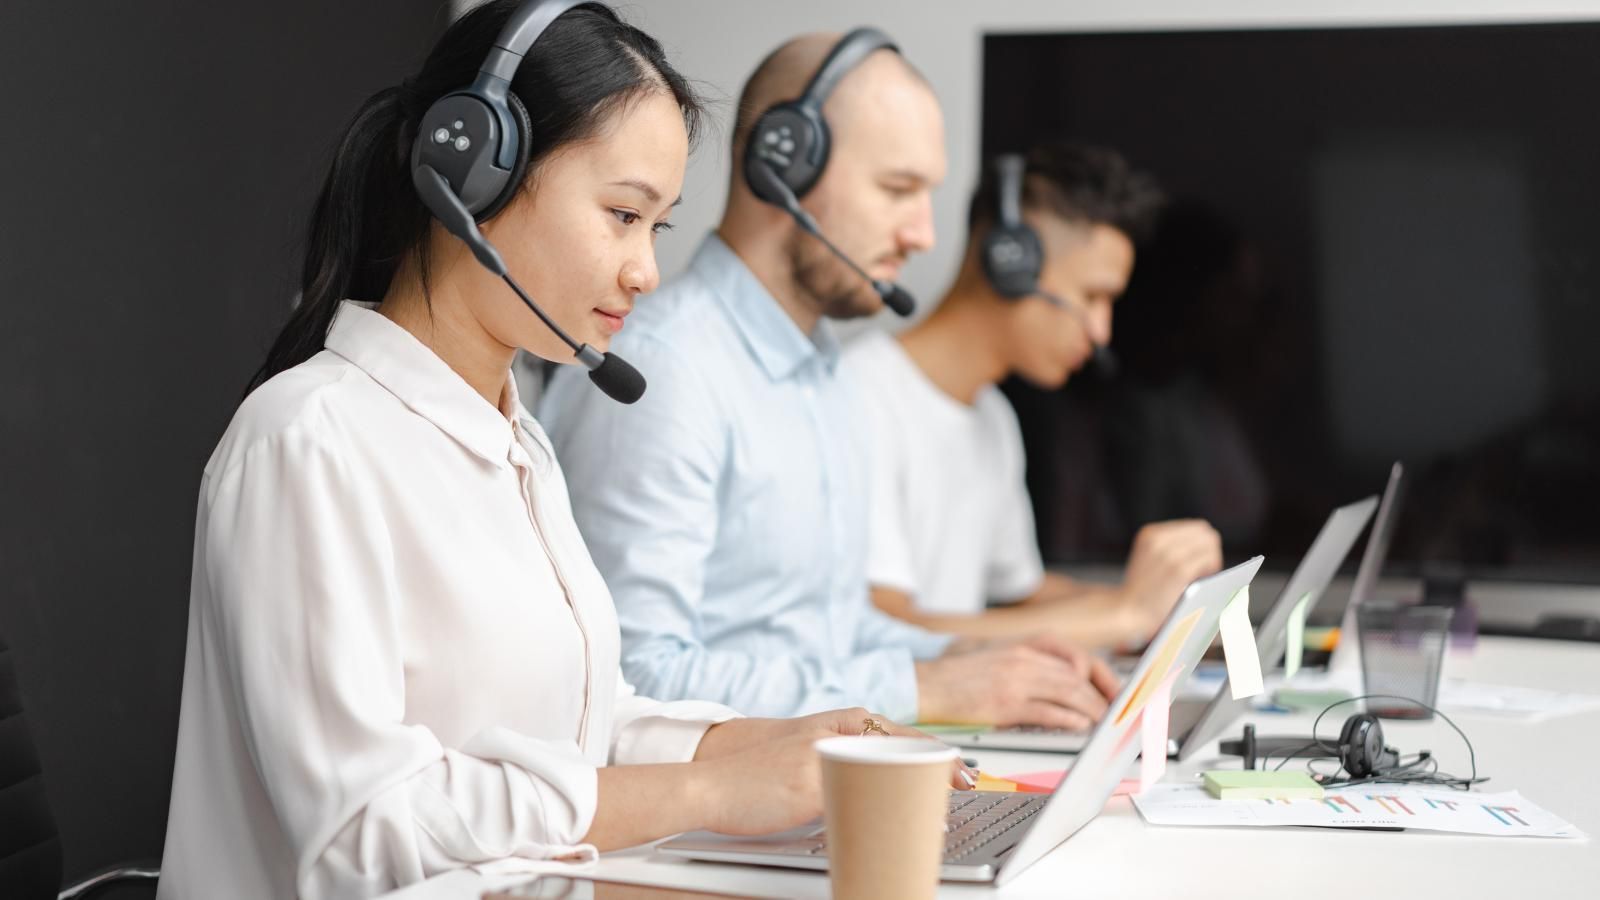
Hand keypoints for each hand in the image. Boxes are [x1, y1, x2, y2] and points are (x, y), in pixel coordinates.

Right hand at [695, 708, 974, 835]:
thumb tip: (886, 779)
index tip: (967, 774)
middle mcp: (837, 731)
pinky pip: (857, 800)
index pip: (905, 734)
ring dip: (919, 796)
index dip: (941, 755)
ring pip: (888, 773)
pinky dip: (885, 815)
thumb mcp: (809, 753)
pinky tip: (901, 828)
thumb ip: (845, 757)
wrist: (710, 780)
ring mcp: (825, 755)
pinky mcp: (810, 783)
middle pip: (906, 750)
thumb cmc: (758, 773)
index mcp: (840, 720)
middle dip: (941, 773)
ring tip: (940, 817)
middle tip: (968, 789)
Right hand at [916, 637, 1118, 729]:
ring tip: (1103, 723)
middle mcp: (1022, 658)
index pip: (1074, 655)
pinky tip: (1079, 726)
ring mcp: (1014, 679)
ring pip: (1068, 691)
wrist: (924, 684)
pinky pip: (1047, 710)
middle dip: (1102, 695)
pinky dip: (1068, 719)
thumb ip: (1028, 662)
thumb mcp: (996, 655)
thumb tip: (1064, 680)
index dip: (1099, 673)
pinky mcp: (1004, 703)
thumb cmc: (956, 676)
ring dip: (1092, 709)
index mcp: (1021, 646)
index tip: (1113, 689)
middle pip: (1077, 675)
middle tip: (1115, 713)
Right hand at [1117, 519, 1222, 638]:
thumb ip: (1171, 547)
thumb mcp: (1149, 559)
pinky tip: (1201, 582)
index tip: (1198, 562)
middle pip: (1205, 532)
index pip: (1196, 527)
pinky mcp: (1179, 570)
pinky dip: (1211, 569)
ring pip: (1210, 544)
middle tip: (1203, 571)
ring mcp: (1169, 554)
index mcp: (1150, 533)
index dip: (1202, 545)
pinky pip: (1209, 559)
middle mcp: (1159, 538)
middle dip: (1209, 550)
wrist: (1126, 613)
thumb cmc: (1142, 593)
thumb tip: (1208, 543)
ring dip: (1211, 560)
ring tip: (1200, 577)